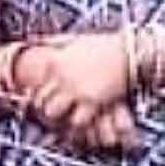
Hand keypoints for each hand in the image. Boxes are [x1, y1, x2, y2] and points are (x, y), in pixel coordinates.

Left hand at [25, 34, 138, 153]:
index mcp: (56, 61)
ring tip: (65, 123)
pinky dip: (77, 125)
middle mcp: (62, 76)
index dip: (37, 98)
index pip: (35, 85)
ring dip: (58, 120)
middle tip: (53, 117)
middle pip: (40, 102)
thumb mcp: (75, 39)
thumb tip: (35, 40)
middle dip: (45, 112)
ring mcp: (76, 89)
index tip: (43, 104)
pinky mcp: (92, 100)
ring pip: (53, 113)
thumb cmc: (105, 45)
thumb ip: (55, 41)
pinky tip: (81, 124)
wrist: (129, 50)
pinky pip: (76, 121)